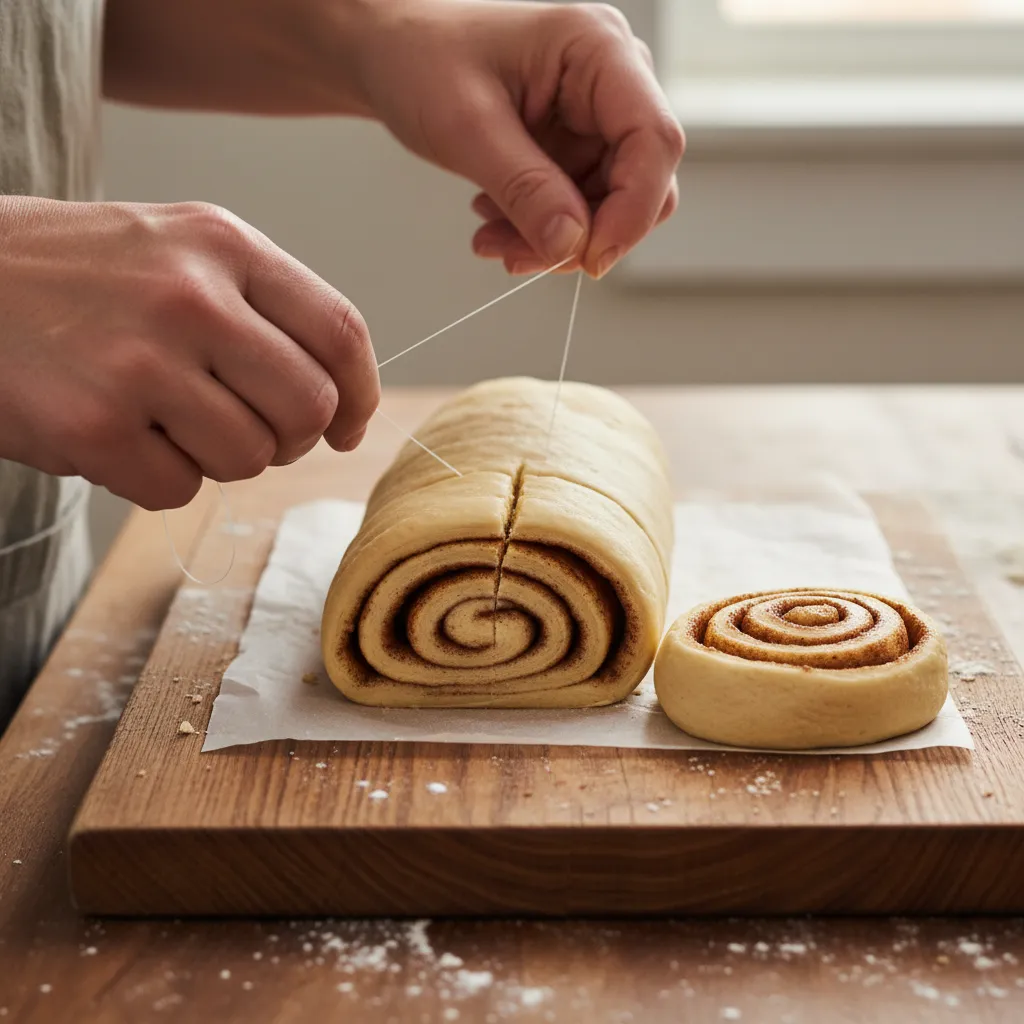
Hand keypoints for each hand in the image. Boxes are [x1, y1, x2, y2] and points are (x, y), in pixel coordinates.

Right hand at [0, 197, 378, 509]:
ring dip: (219, 458)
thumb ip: (262, 308)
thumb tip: (340, 402)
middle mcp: (191, 295)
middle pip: (310, 407)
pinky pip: (180, 489)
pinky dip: (157, 478)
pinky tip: (116, 435)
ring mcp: (141, 360)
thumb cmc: (78, 277)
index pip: (341, 332)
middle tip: (249, 432)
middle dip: (291, 438)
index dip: (361, 394)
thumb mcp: (176, 250)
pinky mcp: (94, 425)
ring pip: (251, 457)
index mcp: (223, 243)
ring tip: (164, 420)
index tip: (349, 427)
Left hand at [350, 0, 683, 276]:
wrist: (390, 53)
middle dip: (585, 233)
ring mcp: (594, 116)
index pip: (654, 139)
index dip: (633, 209)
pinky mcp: (575, 145)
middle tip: (521, 257)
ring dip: (554, 238)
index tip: (591, 259)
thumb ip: (525, 188)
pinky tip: (494, 220)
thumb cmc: (420, 59)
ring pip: (608, 205)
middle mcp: (610, 80)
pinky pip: (579, 207)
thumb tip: (573, 246)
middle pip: (640, 180)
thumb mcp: (467, 127)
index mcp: (597, 49)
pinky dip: (541, 229)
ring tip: (491, 239)